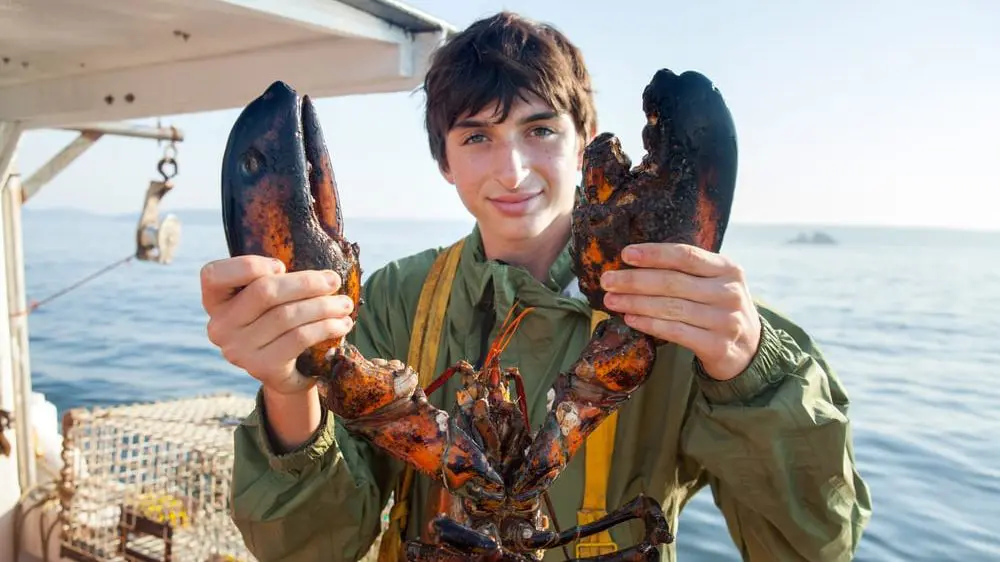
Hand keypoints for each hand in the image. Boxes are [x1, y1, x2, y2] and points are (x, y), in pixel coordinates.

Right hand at [200, 255, 354, 394]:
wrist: (284, 371)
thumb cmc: (276, 323)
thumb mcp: (267, 300)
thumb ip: (276, 280)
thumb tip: (324, 274)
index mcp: (215, 301)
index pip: (214, 274)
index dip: (248, 265)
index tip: (281, 264)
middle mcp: (220, 326)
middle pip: (264, 292)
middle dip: (306, 283)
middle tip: (334, 280)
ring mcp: (239, 350)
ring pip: (287, 315)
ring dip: (324, 306)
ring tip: (345, 304)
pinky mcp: (262, 367)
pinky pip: (300, 338)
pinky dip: (326, 327)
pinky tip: (342, 324)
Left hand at [600, 243, 761, 380]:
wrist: (749, 350)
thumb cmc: (720, 309)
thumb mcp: (715, 283)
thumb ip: (687, 272)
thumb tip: (635, 264)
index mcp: (728, 269)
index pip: (686, 255)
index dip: (654, 254)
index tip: (625, 254)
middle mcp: (729, 292)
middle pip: (673, 282)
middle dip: (635, 281)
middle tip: (608, 281)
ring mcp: (725, 320)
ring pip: (670, 308)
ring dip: (635, 303)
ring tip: (611, 301)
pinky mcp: (717, 345)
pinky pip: (675, 332)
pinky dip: (649, 324)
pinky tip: (630, 319)